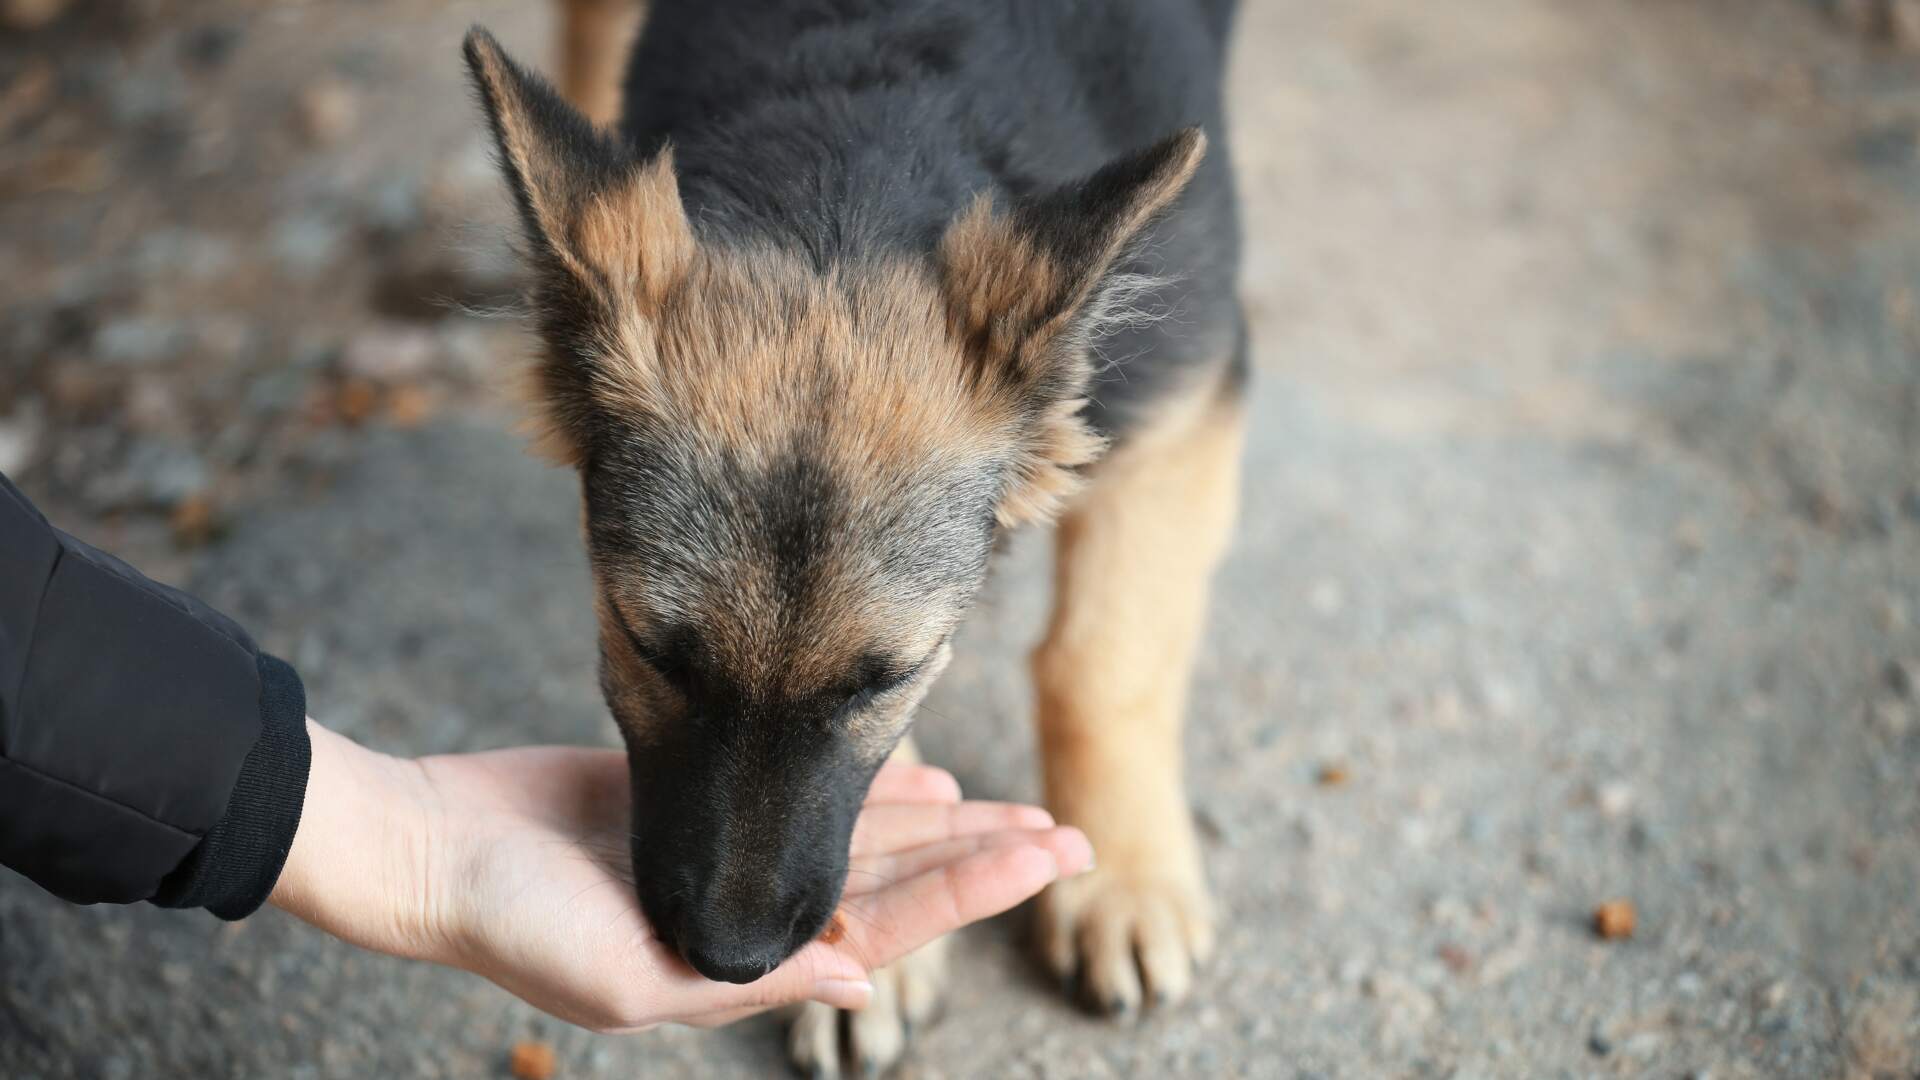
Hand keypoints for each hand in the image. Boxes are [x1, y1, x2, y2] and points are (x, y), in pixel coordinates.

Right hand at [270, 721, 1091, 1031]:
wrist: (432, 844)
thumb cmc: (512, 920)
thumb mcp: (625, 978)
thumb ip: (744, 977)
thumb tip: (855, 975)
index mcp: (744, 962)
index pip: (886, 925)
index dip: (972, 893)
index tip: (1046, 860)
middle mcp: (751, 908)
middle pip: (895, 881)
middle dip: (982, 860)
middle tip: (1070, 832)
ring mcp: (732, 848)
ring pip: (863, 836)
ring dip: (941, 826)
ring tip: (1015, 811)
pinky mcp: (706, 795)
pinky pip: (806, 790)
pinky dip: (868, 788)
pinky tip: (925, 777)